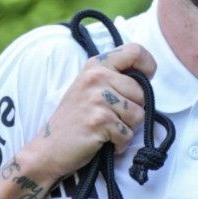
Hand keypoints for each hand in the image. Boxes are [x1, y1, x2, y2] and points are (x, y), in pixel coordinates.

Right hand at [20, 42, 156, 181]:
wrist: (49, 147)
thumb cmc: (75, 119)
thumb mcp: (90, 87)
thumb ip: (114, 78)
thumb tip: (146, 79)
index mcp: (96, 66)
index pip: (135, 51)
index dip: (148, 66)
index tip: (145, 79)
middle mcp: (96, 77)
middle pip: (142, 92)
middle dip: (133, 110)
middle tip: (111, 117)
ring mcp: (97, 98)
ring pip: (138, 115)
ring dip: (126, 128)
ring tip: (106, 129)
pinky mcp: (100, 120)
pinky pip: (128, 134)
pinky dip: (119, 143)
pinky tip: (102, 140)